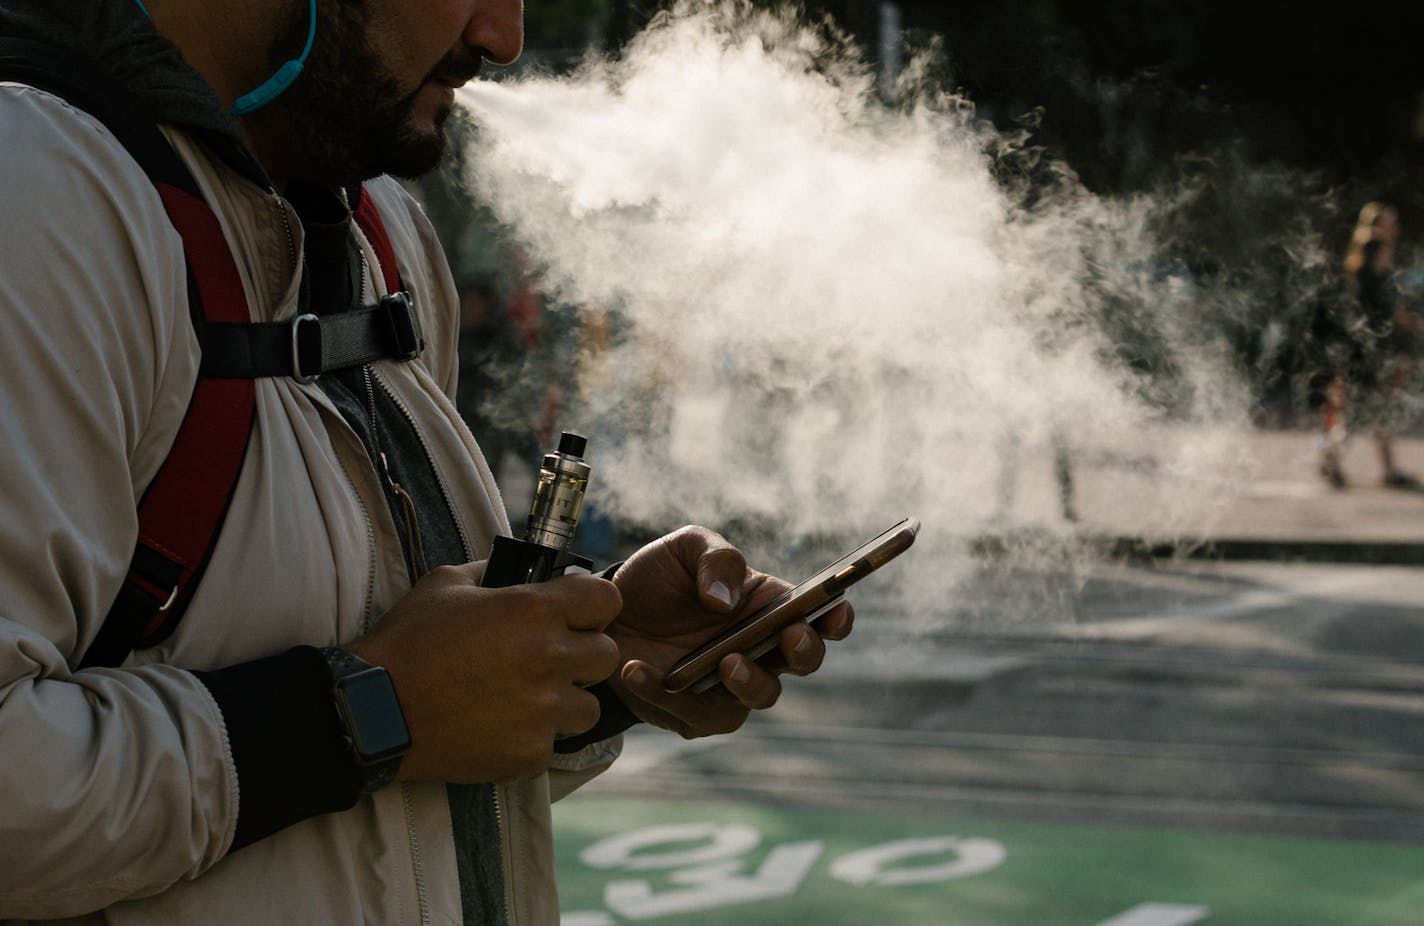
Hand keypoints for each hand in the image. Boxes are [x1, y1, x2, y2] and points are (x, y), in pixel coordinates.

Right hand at [346, 561, 620, 782]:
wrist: (375, 711)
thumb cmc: (407, 642)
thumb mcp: (446, 584)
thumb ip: (491, 573)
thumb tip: (517, 571)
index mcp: (535, 611)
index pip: (608, 600)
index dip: (593, 605)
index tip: (574, 613)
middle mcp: (550, 659)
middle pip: (608, 656)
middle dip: (584, 654)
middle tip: (551, 658)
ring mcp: (544, 712)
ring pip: (588, 707)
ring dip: (566, 701)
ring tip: (528, 698)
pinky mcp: (530, 754)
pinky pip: (555, 744)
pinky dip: (535, 737)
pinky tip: (501, 726)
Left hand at [605, 526, 852, 737]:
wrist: (607, 616)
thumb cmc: (658, 579)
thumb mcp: (684, 548)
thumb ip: (715, 560)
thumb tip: (726, 601)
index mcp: (770, 607)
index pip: (820, 616)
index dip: (837, 618)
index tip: (835, 611)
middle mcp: (760, 649)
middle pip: (803, 661)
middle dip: (805, 652)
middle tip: (788, 638)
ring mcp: (731, 686)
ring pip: (760, 696)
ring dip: (748, 682)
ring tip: (722, 661)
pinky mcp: (694, 713)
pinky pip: (694, 714)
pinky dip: (664, 693)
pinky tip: (634, 667)